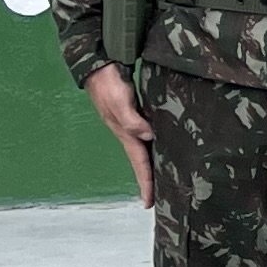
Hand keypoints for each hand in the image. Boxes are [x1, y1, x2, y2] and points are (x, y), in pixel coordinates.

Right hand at [84, 63, 155, 204]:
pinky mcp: (136, 112)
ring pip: (146, 147)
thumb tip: (149, 137)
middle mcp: (129, 131)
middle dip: (150, 179)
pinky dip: (156, 143)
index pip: (139, 162)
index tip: (149, 203)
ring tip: (167, 176)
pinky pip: (148, 133)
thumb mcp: (119, 102)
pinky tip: (163, 144)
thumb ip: (133, 120)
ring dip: (153, 163)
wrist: (99, 64)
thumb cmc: (108, 83)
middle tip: (163, 196)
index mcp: (125, 133)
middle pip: (143, 160)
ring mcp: (131, 122)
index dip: (145, 182)